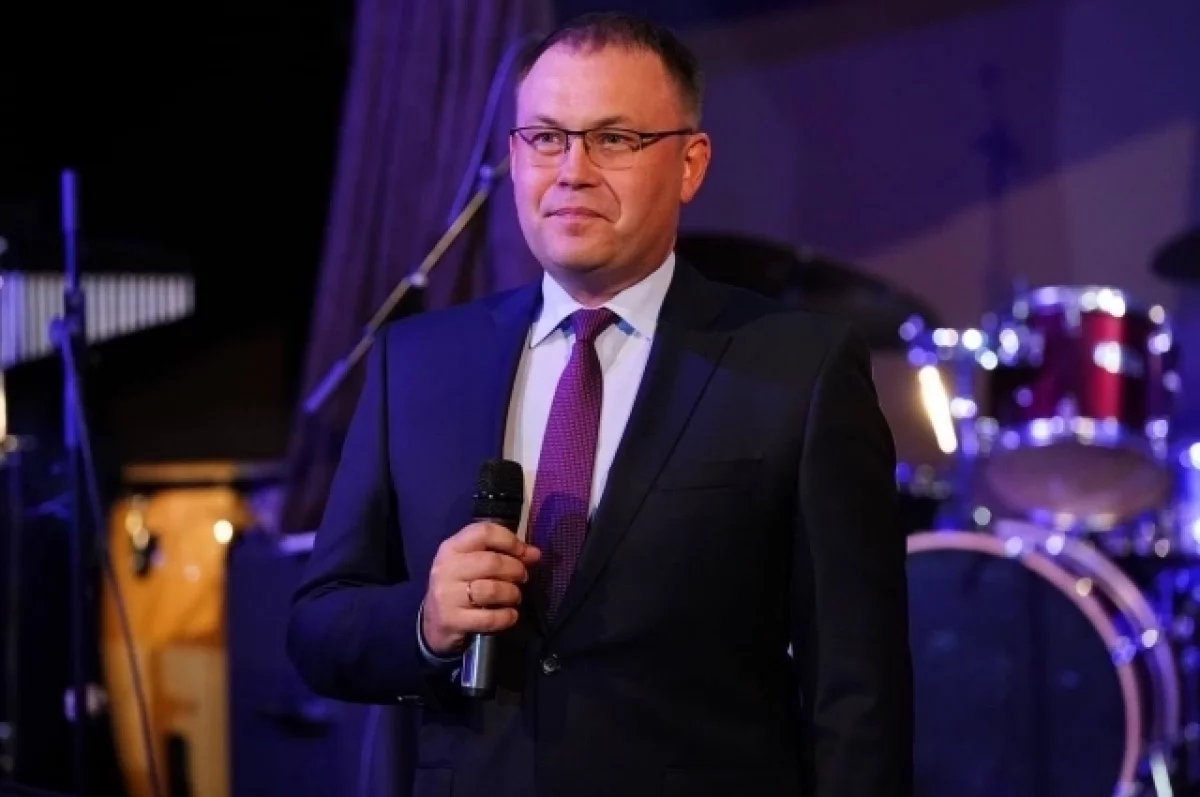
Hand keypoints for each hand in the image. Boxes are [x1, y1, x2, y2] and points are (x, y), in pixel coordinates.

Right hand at [420, 522, 540, 656]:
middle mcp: (446, 568)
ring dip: (512, 594)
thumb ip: (500, 554)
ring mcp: (446, 595)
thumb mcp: (472, 564)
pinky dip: (506, 617)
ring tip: (515, 597)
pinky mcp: (451, 620)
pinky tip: (510, 615)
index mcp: (452, 548)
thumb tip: (535, 553)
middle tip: (522, 578)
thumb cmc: (459, 587)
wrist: (434, 623)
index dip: (510, 541)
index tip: (526, 554)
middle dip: (515, 570)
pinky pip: (489, 618)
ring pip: (491, 590)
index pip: (484, 532)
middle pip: (491, 562)